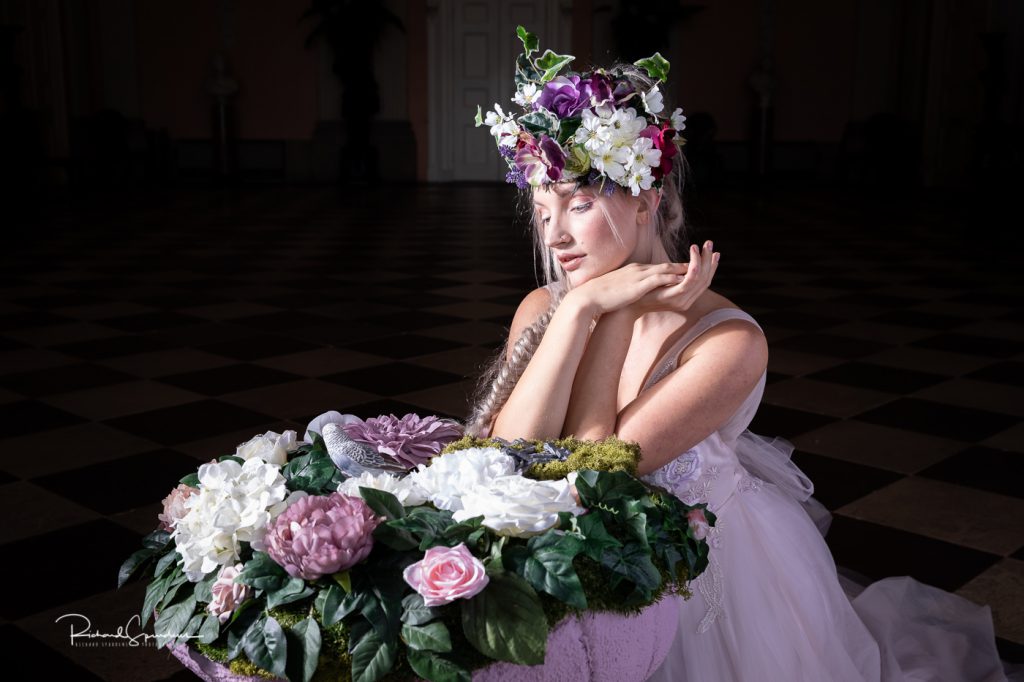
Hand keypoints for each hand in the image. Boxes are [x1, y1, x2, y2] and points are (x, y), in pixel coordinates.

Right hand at [566, 261, 691, 316]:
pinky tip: (681, 279)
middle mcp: (639, 270)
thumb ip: (631, 287)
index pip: (660, 267)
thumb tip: (637, 292)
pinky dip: (670, 277)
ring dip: (682, 269)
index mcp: (635, 271)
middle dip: (685, 264)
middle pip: (667, 265)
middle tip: (701, 263)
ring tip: (698, 269)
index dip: (676, 268)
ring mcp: (638, 276)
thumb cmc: (601, 296)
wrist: (588, 297)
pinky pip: (657, 279)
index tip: (689, 269)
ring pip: (665, 269)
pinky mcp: (636, 285)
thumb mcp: (620, 289)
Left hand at [627, 240, 719, 316]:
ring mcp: (679, 301)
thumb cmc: (643, 291)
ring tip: (701, 247)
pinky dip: (692, 272)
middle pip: (705, 279)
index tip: (715, 252)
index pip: (704, 280)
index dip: (711, 266)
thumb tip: (686, 263)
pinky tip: (692, 261)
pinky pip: (686, 285)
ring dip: (701, 262)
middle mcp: (686, 300)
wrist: (627, 304)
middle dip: (709, 261)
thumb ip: (675, 275)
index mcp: (685, 296)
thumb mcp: (662, 281)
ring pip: (698, 280)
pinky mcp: (671, 298)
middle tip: (710, 244)